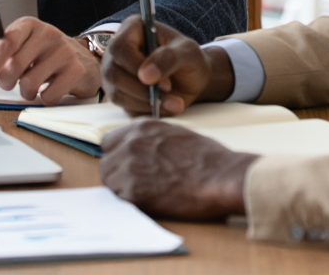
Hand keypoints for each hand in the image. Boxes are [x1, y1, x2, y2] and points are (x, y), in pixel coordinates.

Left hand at [0, 17, 100, 104]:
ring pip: (30, 83)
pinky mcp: (77, 71)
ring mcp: (64, 52)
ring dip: (25, 92)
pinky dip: (44, 99)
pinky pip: (49, 96)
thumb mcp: (20, 50)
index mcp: (29, 26)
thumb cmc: (45, 55)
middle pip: (14, 66)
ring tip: (32, 87)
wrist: (84, 59)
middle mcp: (48, 34)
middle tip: (10, 84)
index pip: (5, 43)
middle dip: (7, 82)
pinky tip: (50, 90)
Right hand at [101, 15, 234, 115]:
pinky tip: (164, 107)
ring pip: (117, 94)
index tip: (165, 82)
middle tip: (170, 93)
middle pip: (114, 73)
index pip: (120, 47)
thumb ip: (169, 58)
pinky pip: (124, 108)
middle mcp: (117, 50)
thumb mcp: (188, 53)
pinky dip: (146, 111)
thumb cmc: (189, 59)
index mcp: (132, 29)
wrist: (192, 79)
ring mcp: (114, 73)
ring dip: (146, 103)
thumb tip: (145, 75)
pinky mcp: (119, 93)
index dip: (137, 66)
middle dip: (143, 89)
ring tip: (173, 103)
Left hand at [101, 120, 256, 219]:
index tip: (127, 164)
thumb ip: (151, 140)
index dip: (118, 155)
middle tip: (137, 183)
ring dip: (123, 189)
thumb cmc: (209, 159)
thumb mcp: (176, 134)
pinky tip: (153, 200)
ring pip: (110, 181)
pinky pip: (120, 198)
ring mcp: (130, 167)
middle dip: (118, 174)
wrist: (222, 177)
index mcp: (142, 127)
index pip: (109, 142)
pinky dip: (132, 202)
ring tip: (148, 192)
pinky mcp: (134, 191)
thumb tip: (140, 149)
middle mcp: (132, 143)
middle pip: (107, 163)